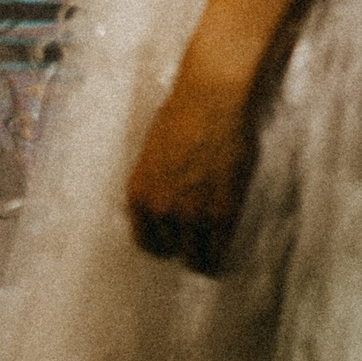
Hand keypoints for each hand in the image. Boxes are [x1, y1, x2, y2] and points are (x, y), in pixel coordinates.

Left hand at [125, 63, 256, 277]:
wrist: (211, 100)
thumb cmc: (182, 116)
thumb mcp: (152, 154)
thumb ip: (155, 185)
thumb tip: (162, 206)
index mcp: (138, 193)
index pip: (144, 240)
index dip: (159, 241)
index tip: (171, 238)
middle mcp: (160, 210)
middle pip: (169, 251)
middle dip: (180, 244)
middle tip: (194, 236)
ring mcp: (192, 216)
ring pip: (195, 260)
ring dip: (202, 253)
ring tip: (210, 245)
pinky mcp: (222, 215)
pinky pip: (218, 254)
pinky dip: (220, 256)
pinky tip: (223, 246)